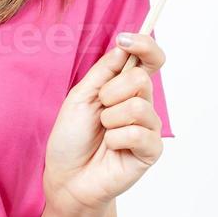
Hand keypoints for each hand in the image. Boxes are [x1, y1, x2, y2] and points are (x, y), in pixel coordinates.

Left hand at [41, 32, 164, 216]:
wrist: (67, 177)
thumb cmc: (71, 138)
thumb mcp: (81, 96)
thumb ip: (104, 71)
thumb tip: (124, 47)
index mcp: (125, 88)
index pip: (149, 59)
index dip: (145, 44)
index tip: (126, 39)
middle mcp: (141, 104)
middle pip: (141, 78)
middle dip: (110, 92)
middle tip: (99, 111)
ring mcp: (148, 128)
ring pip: (137, 105)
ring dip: (110, 119)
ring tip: (103, 133)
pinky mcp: (151, 151)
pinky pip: (138, 132)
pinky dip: (115, 139)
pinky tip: (110, 148)